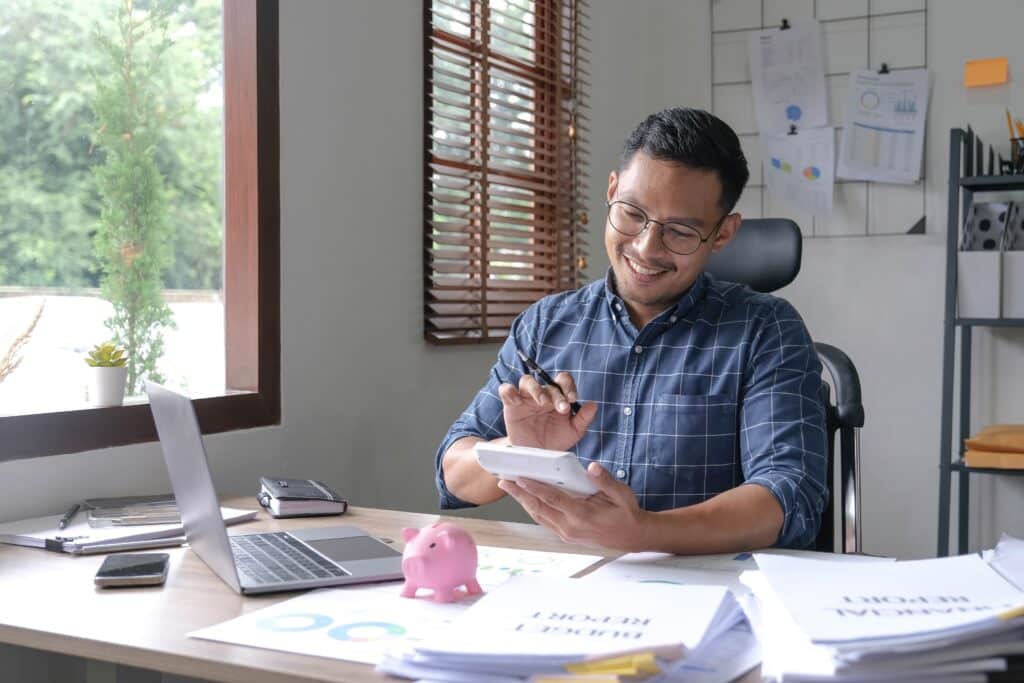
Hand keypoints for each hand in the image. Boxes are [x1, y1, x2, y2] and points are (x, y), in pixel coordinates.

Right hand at [498, 372, 597, 450]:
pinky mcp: (511, 405)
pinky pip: (506, 390)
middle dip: (556, 394)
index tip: (573, 398)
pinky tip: (516, 401)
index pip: (563, 380)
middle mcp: (542, 393)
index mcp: (558, 396)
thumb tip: (593, 404)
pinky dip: (509, 391)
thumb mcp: (574, 432)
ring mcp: (525, 398)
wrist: (538, 456)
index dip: (568, 385)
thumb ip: (584, 418)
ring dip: (536, 390)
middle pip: (546, 382)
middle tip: (562, 408)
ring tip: (543, 404)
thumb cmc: (556, 440)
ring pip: (527, 381)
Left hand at [498, 462, 649, 551]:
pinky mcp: (565, 535)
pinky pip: (545, 520)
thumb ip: (605, 481)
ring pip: (539, 516)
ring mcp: (566, 533)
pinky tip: (526, 498)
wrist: (632, 536)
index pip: (552, 499)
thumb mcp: (621, 494)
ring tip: (509, 487)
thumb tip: (592, 467)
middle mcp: (570, 527)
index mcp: (582, 516)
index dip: (534, 488)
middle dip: (520, 494)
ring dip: (523, 501)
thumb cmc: (626, 513)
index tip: (519, 478)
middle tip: (504, 481)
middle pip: (538, 509)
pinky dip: (533, 508)